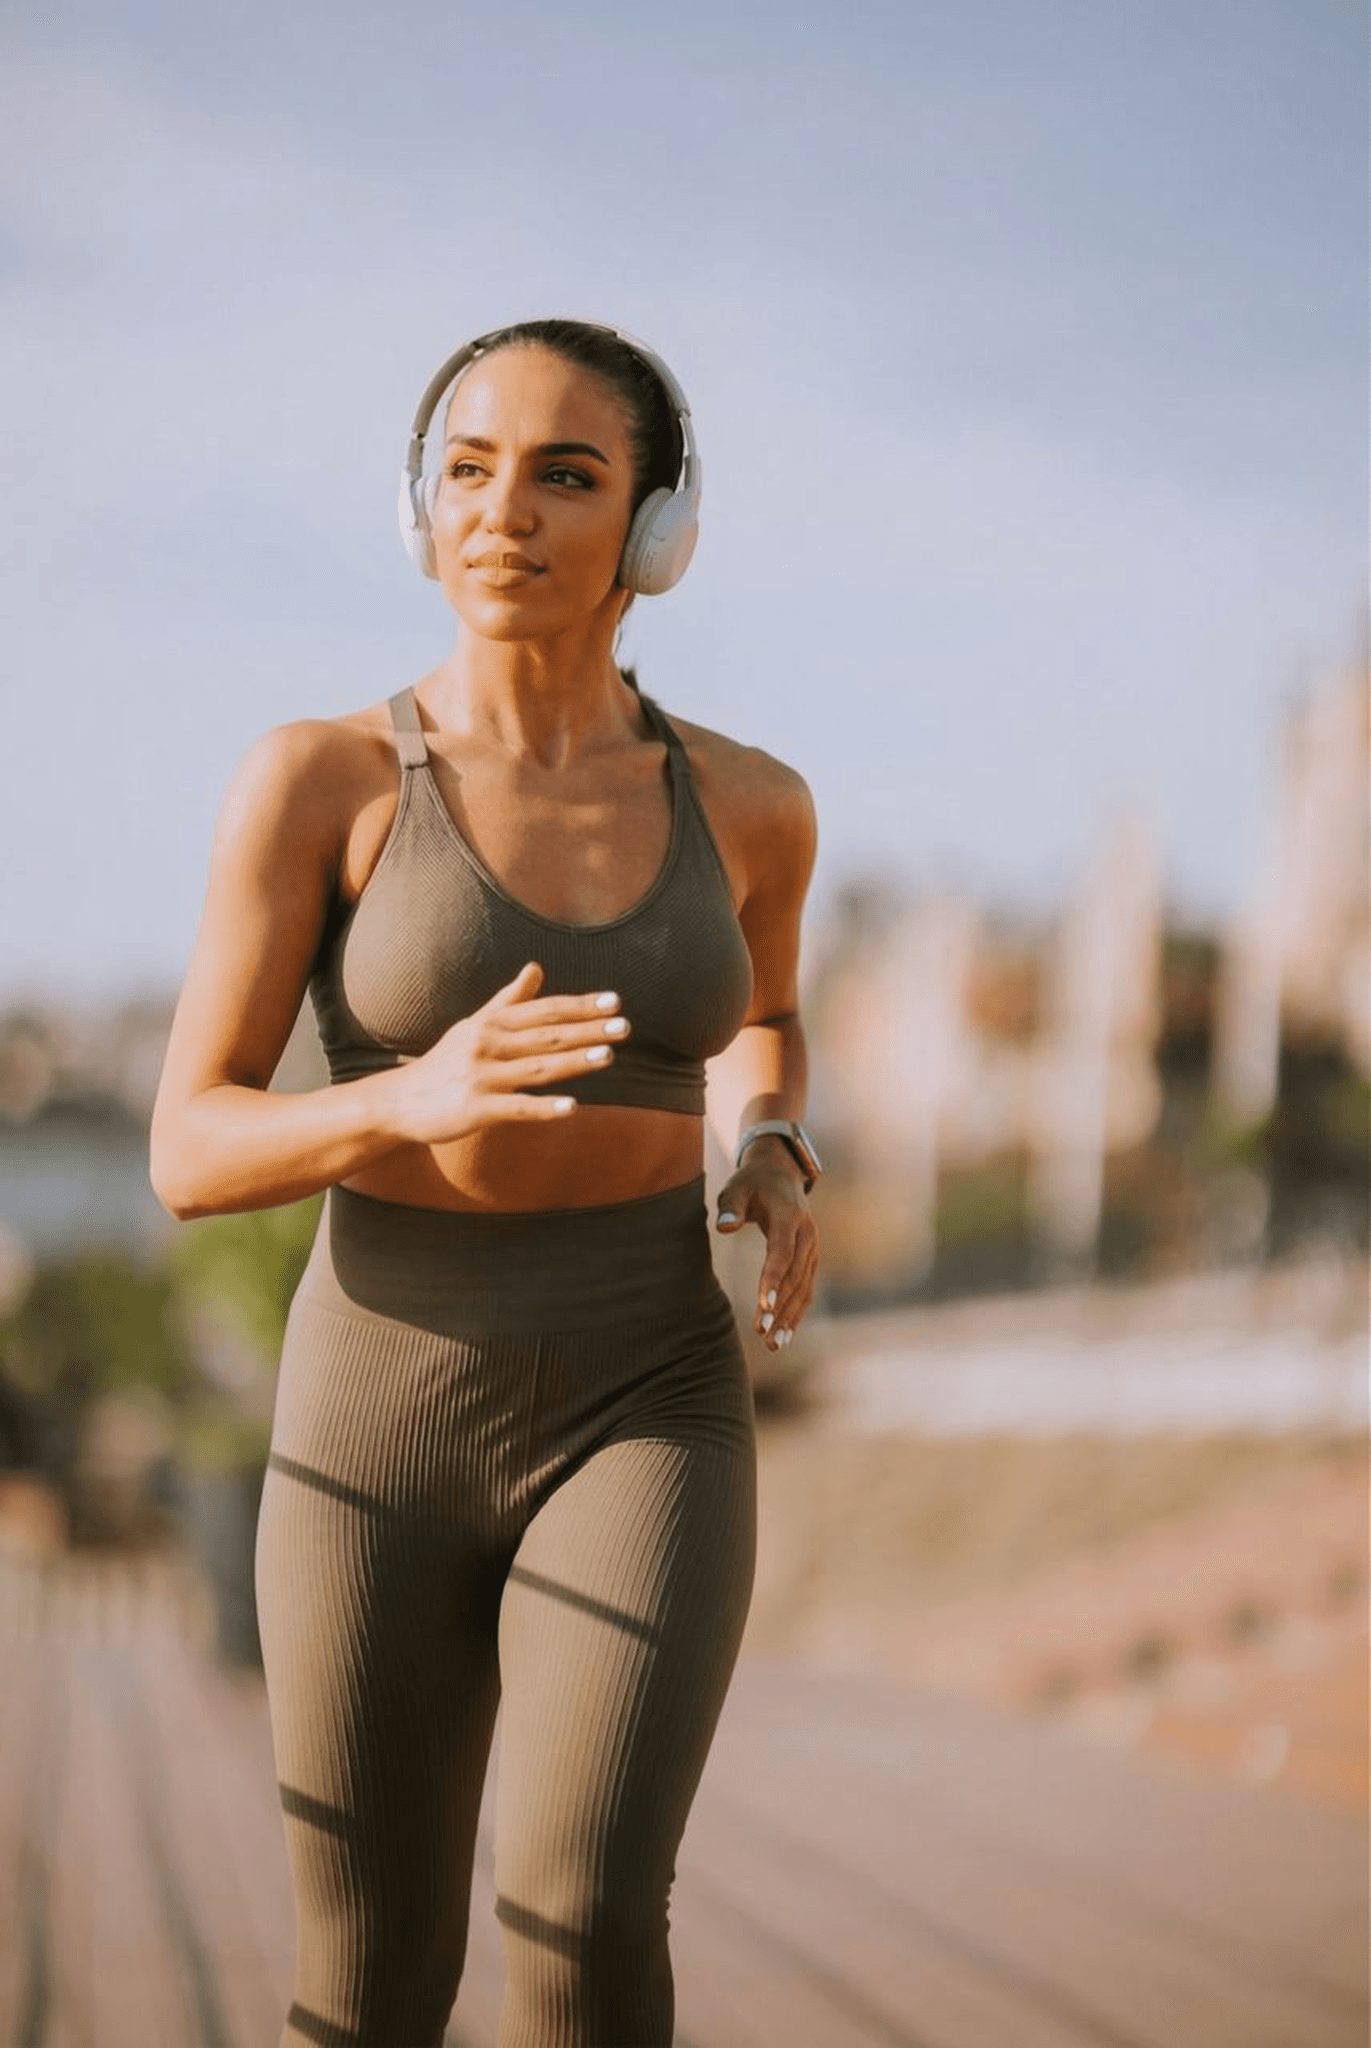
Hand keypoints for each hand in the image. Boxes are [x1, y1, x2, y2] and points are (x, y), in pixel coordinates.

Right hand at [382, 962, 628, 1144]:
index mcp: (492, 1023)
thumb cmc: (445, 1062)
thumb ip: (509, 1000)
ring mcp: (481, 1076)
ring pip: (536, 1068)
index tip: (614, 1002)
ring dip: (574, 1062)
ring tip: (608, 1056)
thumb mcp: (474, 1025)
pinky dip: (545, 1107)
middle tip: (624, 1026)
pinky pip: (517, 1108)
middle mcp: (487, 1044)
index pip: (544, 1010)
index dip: (580, 1006)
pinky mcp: (476, 1108)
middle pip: (546, 1035)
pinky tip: (573, 1107)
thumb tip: (536, 968)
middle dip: (587, 1030)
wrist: (400, 1101)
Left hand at [714, 1140, 817, 1352]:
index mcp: (789, 1216)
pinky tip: (782, 1335)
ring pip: (803, 1288)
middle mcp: (807, 1235)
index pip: (782, 1252)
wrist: (780, 1174)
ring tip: (773, 1344)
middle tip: (762, 1333)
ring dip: (790, 1318)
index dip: (773, 1279)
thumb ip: (730, 1207)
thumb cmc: (752, 1182)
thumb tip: (723, 1228)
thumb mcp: (736, 1187)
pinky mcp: (810, 1260)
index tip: (764, 1306)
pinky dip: (796, 1313)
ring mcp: (812, 1250)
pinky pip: (805, 1290)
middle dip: (780, 1307)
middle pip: (795, 1277)